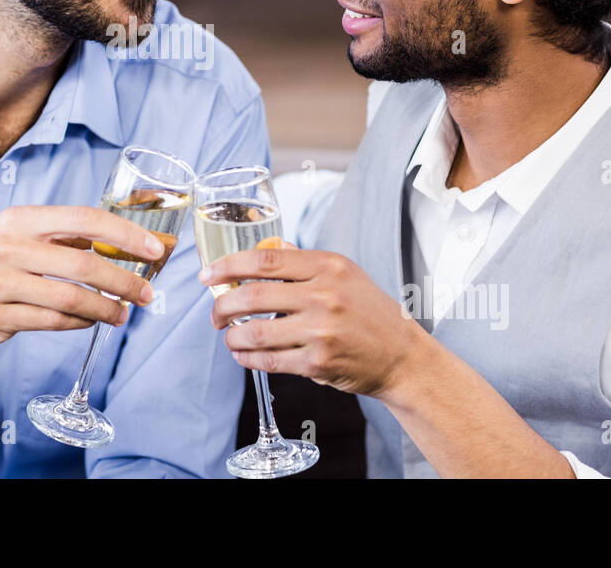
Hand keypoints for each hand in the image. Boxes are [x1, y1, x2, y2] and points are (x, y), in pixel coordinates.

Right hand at [0, 205, 165, 361]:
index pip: (83, 219)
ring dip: (106, 309)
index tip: (154, 249)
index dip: (124, 234)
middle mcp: (8, 247)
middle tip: (146, 293)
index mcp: (17, 220)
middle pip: (83, 262)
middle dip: (124, 280)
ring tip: (123, 314)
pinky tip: (91, 322)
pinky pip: (52, 323)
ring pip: (71, 298)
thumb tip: (115, 241)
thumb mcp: (9, 235)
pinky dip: (80, 324)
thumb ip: (56, 236)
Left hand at [200, 238, 424, 398]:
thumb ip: (303, 261)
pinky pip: (269, 360)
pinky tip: (243, 354)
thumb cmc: (369, 312)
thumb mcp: (344, 274)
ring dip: (233, 336)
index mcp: (328, 266)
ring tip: (229, 336)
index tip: (207, 275)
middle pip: (252, 295)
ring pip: (255, 332)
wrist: (403, 356)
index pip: (265, 259)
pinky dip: (247, 358)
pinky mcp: (318, 362)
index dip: (228, 266)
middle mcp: (324, 295)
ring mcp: (321, 330)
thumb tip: (264, 249)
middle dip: (222, 306)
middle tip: (215, 315)